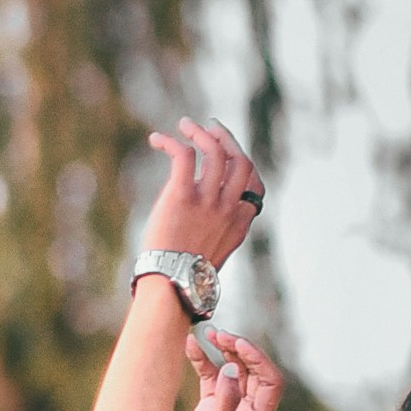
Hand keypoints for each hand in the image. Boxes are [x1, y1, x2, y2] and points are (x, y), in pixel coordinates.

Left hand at [142, 113, 265, 277]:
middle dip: (227, 139)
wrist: (171, 285)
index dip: (242, 163)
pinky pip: (183, 155)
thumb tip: (200, 214)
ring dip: (200, 133)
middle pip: (240, 160)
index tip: (227, 153)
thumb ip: (215, 228)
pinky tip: (157, 140)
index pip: (253, 183)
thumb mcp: (213, 252)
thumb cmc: (183, 274)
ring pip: (215, 152)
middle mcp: (229, 208)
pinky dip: (170, 142)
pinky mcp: (182, 196)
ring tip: (185, 125)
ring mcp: (208, 201)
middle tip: (210, 128)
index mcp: (240, 222)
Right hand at [166, 322, 282, 410]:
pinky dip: (204, 360)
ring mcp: (228, 410)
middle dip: (240, 350)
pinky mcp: (209, 408)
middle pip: (255, 372)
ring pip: (235, 371)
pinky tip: (191, 345)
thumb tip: (234, 368)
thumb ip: (225, 401)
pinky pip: (213, 377)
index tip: (236, 343)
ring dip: (224, 351)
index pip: (271, 382)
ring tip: (208, 333)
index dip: (258, 359)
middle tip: (220, 334)